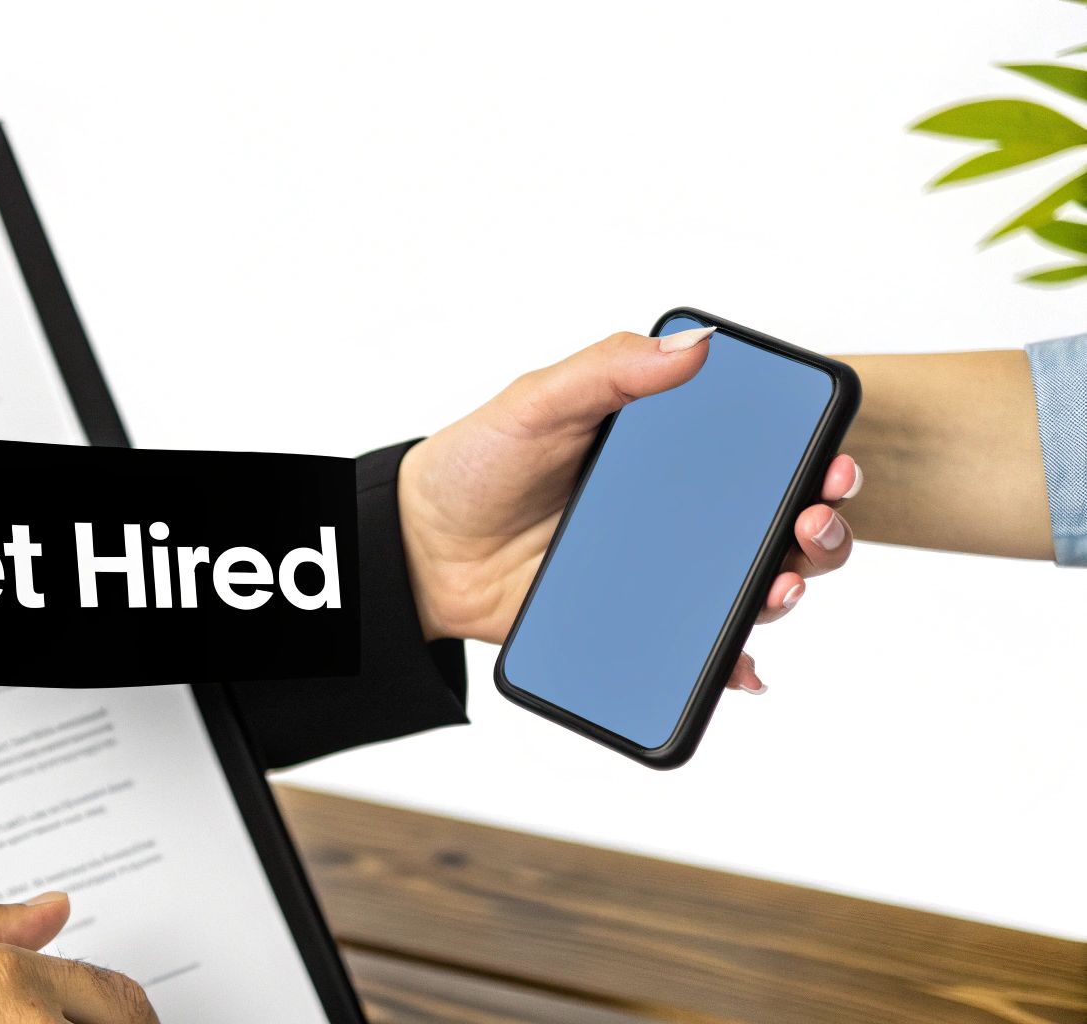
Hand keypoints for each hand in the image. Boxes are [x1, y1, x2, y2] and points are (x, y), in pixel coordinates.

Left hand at [398, 328, 860, 693]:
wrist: (421, 549)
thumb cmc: (479, 464)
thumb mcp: (537, 402)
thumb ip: (608, 369)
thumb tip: (695, 344)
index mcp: (669, 450)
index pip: (764, 450)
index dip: (814, 456)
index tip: (832, 459)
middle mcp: (679, 512)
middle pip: (780, 524)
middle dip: (819, 529)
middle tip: (810, 526)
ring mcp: (662, 572)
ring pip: (751, 588)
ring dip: (785, 591)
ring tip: (777, 588)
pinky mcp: (635, 623)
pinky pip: (698, 648)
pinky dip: (730, 662)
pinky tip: (741, 668)